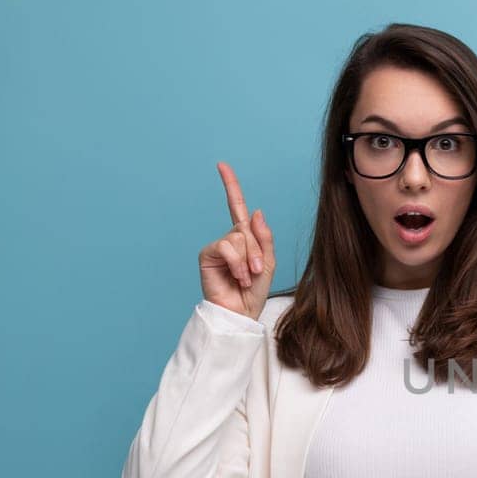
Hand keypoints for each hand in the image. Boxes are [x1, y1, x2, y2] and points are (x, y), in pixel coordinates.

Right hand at [199, 161, 275, 320]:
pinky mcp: (208, 254)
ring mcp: (218, 246)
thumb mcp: (268, 262)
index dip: (230, 186)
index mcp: (245, 238)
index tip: (222, 165)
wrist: (242, 312)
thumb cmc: (255, 291)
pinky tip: (237, 277)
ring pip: (238, 237)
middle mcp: (230, 239)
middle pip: (246, 228)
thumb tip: (256, 210)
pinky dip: (237, 263)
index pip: (237, 207)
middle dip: (257, 251)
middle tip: (256, 272)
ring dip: (248, 260)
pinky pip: (227, 247)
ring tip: (246, 277)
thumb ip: (264, 237)